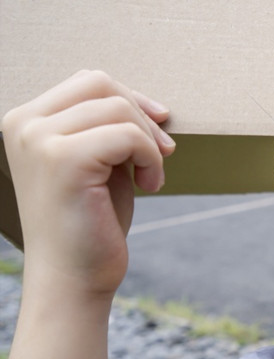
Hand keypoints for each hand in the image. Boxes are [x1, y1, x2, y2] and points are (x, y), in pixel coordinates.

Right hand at [2, 70, 174, 296]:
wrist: (73, 278)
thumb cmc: (90, 224)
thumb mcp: (98, 164)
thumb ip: (109, 129)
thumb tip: (153, 106)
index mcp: (25, 120)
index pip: (87, 80)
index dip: (131, 99)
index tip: (158, 132)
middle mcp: (24, 124)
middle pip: (101, 83)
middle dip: (142, 116)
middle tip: (163, 154)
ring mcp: (40, 140)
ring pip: (118, 107)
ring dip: (149, 143)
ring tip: (151, 178)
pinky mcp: (64, 159)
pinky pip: (128, 135)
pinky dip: (150, 157)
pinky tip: (150, 186)